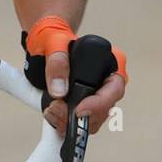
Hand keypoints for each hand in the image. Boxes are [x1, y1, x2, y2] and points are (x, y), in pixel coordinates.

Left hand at [24, 16, 127, 134]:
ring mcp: (97, 96)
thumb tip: (59, 90)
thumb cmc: (56, 37)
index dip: (100, 103)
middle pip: (104, 110)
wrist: (47, 42)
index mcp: (111, 62)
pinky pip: (80, 123)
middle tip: (57, 107)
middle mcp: (108, 82)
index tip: (79, 109)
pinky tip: (53, 113)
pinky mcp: (84, 105)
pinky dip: (65, 124)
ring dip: (70, 122)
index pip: (115, 88)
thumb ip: (57, 62)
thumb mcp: (54, 41)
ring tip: (52, 109)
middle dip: (80, 116)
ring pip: (92, 121)